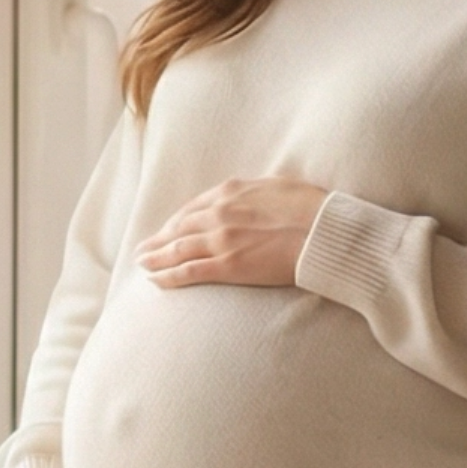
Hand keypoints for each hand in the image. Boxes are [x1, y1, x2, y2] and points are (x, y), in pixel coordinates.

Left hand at [134, 176, 328, 288]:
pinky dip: (168, 276)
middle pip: (179, 228)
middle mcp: (218, 214)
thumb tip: (250, 198)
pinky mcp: (228, 265)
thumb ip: (254, 194)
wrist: (323, 231)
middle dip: (159, 240)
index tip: (167, 230)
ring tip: (143, 264)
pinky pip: (189, 271)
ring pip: (177, 249)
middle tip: (144, 249)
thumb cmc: (311, 208)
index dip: (176, 222)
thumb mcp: (277, 187)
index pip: (192, 208)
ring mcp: (221, 240)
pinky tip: (155, 280)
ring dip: (155, 258)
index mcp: (230, 192)